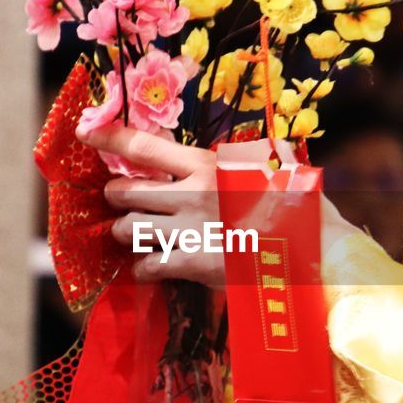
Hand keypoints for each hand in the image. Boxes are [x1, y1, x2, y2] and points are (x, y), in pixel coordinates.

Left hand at [78, 124, 362, 288]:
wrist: (315, 255)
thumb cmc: (300, 211)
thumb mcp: (279, 170)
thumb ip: (254, 158)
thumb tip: (257, 147)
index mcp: (206, 166)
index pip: (144, 146)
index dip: (109, 138)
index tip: (87, 133)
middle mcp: (189, 195)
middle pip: (124, 191)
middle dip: (119, 197)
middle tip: (127, 203)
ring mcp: (188, 232)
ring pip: (128, 230)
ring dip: (128, 234)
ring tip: (140, 236)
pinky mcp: (191, 266)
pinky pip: (145, 267)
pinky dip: (143, 269)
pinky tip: (153, 268)